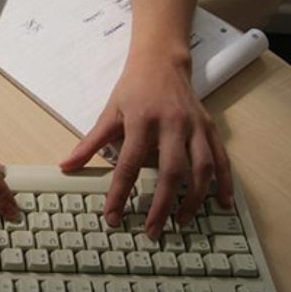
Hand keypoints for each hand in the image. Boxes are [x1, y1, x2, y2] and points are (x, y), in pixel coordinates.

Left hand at [59, 52, 232, 238]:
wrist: (162, 61)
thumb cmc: (133, 89)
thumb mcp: (109, 113)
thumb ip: (89, 144)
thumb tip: (65, 165)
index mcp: (141, 121)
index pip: (128, 164)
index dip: (120, 193)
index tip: (113, 216)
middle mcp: (172, 124)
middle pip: (171, 171)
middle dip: (162, 204)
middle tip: (152, 230)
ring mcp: (195, 126)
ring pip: (201, 168)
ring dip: (193, 199)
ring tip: (183, 222)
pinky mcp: (210, 127)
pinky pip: (222, 158)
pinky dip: (225, 182)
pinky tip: (223, 203)